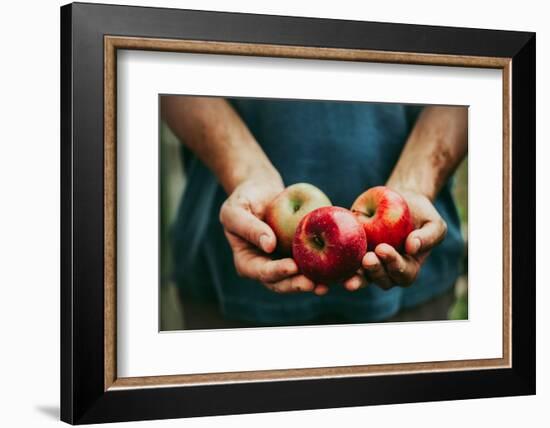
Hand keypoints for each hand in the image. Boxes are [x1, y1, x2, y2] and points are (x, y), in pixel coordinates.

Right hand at [220, 176, 324, 293]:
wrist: (261, 191)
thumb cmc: (243, 199)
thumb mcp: (236, 210)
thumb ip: (249, 227)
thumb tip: (269, 245)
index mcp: (247, 262)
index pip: (261, 271)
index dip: (276, 272)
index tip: (291, 267)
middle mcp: (265, 267)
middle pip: (281, 283)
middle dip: (296, 284)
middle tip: (312, 283)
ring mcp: (283, 263)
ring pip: (297, 278)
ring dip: (312, 283)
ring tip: (326, 285)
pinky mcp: (299, 255)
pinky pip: (311, 264)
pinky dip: (322, 269)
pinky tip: (336, 270)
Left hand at [343, 189, 446, 290]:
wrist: (399, 200)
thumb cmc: (420, 214)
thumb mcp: (433, 223)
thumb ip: (428, 237)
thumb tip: (412, 247)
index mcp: (409, 267)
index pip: (403, 273)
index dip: (394, 264)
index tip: (383, 249)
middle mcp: (388, 270)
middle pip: (382, 280)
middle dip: (375, 271)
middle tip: (368, 258)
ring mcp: (370, 265)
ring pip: (363, 279)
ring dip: (356, 279)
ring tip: (348, 275)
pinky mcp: (354, 255)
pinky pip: (345, 267)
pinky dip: (338, 272)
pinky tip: (330, 272)